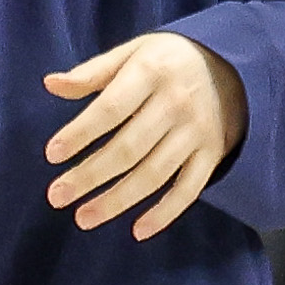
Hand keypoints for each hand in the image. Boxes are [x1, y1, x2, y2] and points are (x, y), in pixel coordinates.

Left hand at [42, 31, 247, 238]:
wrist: (234, 67)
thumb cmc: (167, 61)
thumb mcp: (132, 53)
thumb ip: (92, 72)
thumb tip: (51, 84)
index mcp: (152, 73)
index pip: (111, 109)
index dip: (80, 133)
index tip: (52, 155)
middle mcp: (176, 104)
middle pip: (128, 148)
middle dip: (90, 176)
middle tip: (56, 197)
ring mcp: (197, 132)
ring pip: (154, 174)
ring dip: (117, 201)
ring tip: (83, 218)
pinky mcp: (212, 154)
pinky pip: (189, 189)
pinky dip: (165, 213)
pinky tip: (137, 231)